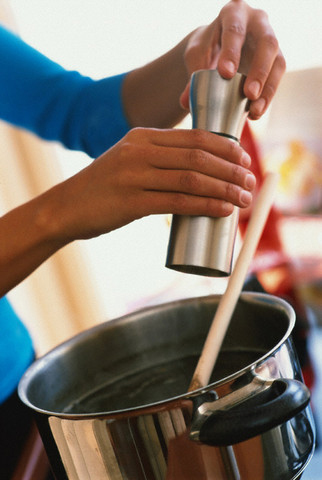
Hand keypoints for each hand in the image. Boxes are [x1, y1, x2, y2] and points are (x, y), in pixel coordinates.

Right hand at [57, 127, 255, 240]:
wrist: (65, 207)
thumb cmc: (103, 189)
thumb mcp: (128, 162)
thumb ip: (158, 161)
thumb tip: (197, 173)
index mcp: (142, 137)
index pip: (194, 136)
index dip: (226, 147)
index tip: (244, 159)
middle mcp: (139, 151)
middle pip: (198, 156)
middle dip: (231, 169)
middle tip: (250, 181)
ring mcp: (134, 175)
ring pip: (192, 178)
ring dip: (224, 189)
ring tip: (244, 199)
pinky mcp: (131, 202)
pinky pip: (177, 202)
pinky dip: (205, 205)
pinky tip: (223, 210)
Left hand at [180, 0, 285, 119]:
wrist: (221, 46)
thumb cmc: (209, 46)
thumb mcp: (197, 55)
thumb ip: (192, 76)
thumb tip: (185, 102)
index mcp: (234, 13)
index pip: (235, 29)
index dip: (232, 51)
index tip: (225, 74)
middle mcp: (258, 22)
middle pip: (267, 43)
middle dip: (258, 70)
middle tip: (249, 94)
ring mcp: (272, 40)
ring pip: (278, 61)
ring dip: (267, 88)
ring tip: (254, 111)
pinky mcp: (277, 59)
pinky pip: (278, 78)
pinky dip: (267, 97)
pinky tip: (255, 112)